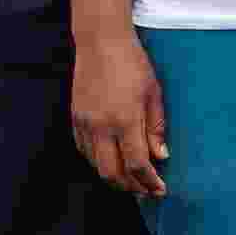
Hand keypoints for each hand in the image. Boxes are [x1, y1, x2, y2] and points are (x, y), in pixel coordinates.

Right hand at [70, 28, 167, 196]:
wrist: (100, 43)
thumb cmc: (133, 65)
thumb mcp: (154, 94)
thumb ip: (156, 128)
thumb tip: (161, 157)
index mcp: (125, 120)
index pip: (136, 164)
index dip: (149, 182)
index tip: (160, 190)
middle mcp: (101, 126)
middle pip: (111, 172)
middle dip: (130, 187)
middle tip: (146, 191)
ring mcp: (84, 124)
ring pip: (95, 164)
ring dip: (113, 177)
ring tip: (132, 181)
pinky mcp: (74, 119)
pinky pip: (84, 151)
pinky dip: (98, 162)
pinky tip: (112, 162)